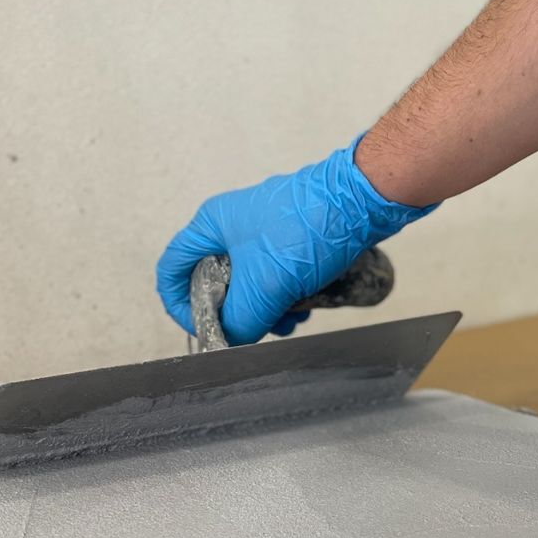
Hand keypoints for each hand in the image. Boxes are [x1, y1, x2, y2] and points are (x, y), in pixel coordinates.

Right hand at [156, 135, 436, 344]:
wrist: (364, 198)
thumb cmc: (310, 226)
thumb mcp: (265, 284)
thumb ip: (241, 318)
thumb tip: (232, 339)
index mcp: (212, 225)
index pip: (173, 269)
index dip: (181, 305)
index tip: (204, 329)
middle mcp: (234, 225)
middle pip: (215, 281)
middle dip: (235, 312)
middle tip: (255, 331)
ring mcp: (266, 230)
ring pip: (251, 281)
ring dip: (266, 309)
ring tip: (291, 320)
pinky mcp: (294, 239)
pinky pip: (279, 275)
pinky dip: (288, 296)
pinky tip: (308, 307)